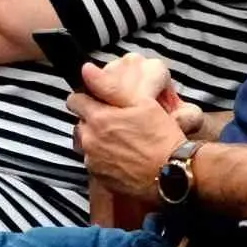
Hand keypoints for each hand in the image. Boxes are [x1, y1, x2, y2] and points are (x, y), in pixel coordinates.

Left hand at [66, 59, 187, 202]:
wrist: (172, 174)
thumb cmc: (160, 136)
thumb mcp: (141, 103)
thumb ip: (109, 86)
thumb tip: (86, 69)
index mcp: (98, 118)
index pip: (75, 100)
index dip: (87, 97)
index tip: (99, 100)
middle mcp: (90, 139)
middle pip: (80, 122)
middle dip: (92, 119)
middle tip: (116, 121)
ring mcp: (93, 160)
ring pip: (86, 142)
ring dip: (96, 138)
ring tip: (120, 139)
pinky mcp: (99, 177)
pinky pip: (94, 161)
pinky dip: (103, 157)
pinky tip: (122, 156)